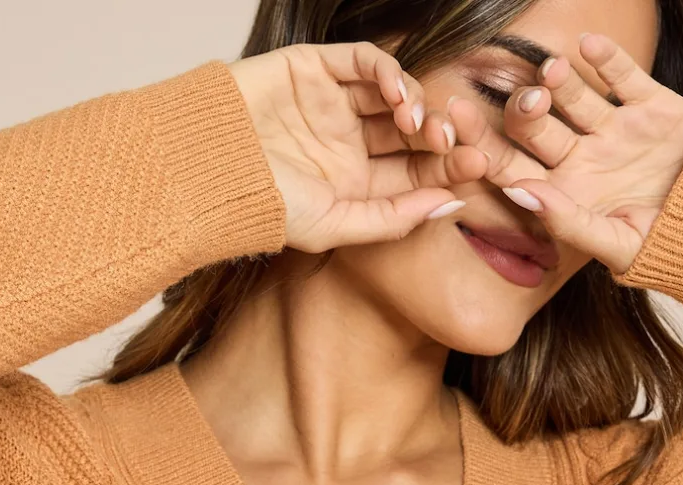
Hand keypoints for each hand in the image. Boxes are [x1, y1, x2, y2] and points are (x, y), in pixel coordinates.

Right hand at [227, 42, 488, 251]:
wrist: (207, 168)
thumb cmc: (263, 206)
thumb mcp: (335, 225)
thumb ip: (393, 219)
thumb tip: (451, 205)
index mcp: (354, 185)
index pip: (414, 173)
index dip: (448, 168)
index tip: (474, 167)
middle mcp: (348, 143)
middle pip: (411, 133)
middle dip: (439, 135)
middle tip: (453, 141)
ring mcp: (333, 104)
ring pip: (395, 93)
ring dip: (418, 104)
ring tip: (420, 123)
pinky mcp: (316, 68)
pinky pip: (365, 60)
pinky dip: (391, 72)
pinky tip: (399, 96)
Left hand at [445, 33, 682, 275]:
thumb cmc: (664, 246)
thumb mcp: (616, 244)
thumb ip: (566, 221)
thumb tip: (518, 194)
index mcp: (562, 194)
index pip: (508, 167)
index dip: (480, 147)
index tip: (453, 123)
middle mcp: (579, 158)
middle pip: (535, 128)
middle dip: (522, 112)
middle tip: (525, 101)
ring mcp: (612, 130)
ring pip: (574, 98)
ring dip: (560, 82)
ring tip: (550, 71)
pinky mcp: (648, 106)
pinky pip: (622, 77)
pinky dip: (606, 60)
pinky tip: (588, 46)